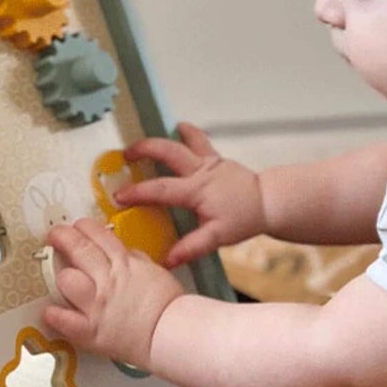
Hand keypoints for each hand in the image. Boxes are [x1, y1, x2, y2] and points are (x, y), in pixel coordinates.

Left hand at [42, 218, 183, 366]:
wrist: (173, 333)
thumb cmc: (168, 306)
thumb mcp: (154, 271)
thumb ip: (135, 259)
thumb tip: (123, 251)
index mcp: (125, 264)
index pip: (97, 235)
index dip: (82, 226)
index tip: (75, 227)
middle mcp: (108, 281)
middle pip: (78, 249)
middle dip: (61, 237)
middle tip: (55, 236)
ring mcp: (97, 305)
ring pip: (67, 280)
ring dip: (62, 278)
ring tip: (62, 279)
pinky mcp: (92, 331)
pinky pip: (65, 320)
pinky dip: (54, 316)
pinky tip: (50, 312)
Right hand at [113, 122, 264, 267]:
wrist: (268, 202)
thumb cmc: (243, 219)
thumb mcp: (218, 237)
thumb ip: (192, 247)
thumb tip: (167, 259)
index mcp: (197, 191)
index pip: (160, 189)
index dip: (137, 192)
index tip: (118, 196)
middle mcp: (201, 171)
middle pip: (168, 151)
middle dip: (144, 150)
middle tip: (124, 155)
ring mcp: (209, 160)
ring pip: (182, 142)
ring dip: (162, 138)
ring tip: (142, 140)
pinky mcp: (216, 157)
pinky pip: (199, 140)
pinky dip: (188, 132)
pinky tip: (178, 127)